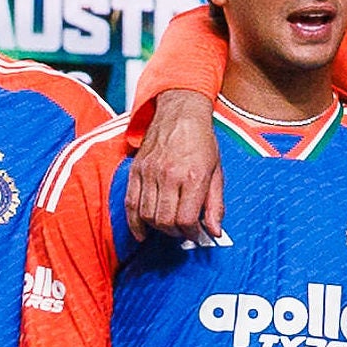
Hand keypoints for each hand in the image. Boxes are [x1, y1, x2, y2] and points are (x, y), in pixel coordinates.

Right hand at [126, 86, 221, 241]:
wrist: (180, 113)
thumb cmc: (201, 141)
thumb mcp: (217, 171)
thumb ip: (216, 204)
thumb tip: (215, 232)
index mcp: (193, 176)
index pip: (187, 219)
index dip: (192, 233)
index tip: (196, 233)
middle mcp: (169, 175)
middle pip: (165, 221)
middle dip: (176, 233)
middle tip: (183, 231)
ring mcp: (149, 173)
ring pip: (146, 215)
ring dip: (158, 228)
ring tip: (168, 226)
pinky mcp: (136, 171)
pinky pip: (130, 204)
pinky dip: (134, 222)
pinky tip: (142, 231)